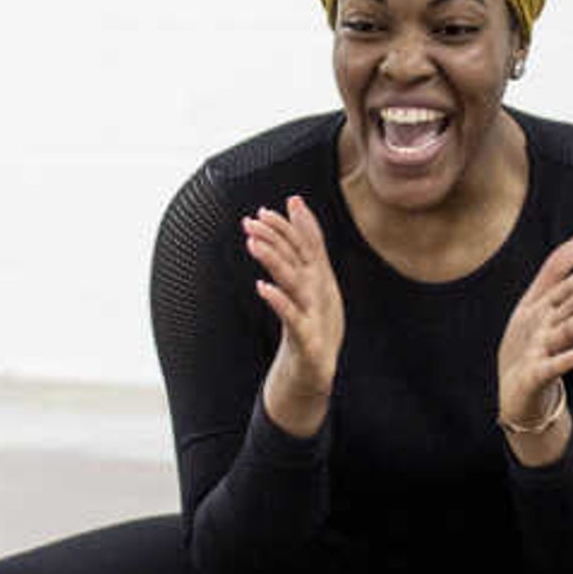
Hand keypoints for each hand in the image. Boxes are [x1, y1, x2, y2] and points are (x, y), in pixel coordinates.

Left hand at [243, 196, 344, 434]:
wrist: (317, 371)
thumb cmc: (312, 321)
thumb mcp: (313, 279)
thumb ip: (305, 241)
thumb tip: (295, 202)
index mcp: (319, 278)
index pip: (306, 245)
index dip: (286, 227)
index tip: (264, 211)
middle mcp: (319, 292)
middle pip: (298, 259)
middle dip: (276, 238)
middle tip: (252, 221)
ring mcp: (314, 314)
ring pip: (295, 283)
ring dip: (275, 261)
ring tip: (254, 244)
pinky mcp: (308, 339)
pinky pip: (292, 318)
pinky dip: (279, 301)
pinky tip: (263, 287)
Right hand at [496, 231, 572, 460]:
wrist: (512, 395)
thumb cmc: (527, 346)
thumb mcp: (536, 306)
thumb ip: (556, 272)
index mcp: (538, 309)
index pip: (564, 286)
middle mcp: (537, 326)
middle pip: (569, 303)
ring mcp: (534, 350)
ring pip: (567, 330)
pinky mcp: (534, 376)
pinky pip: (555, 366)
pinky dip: (572, 358)